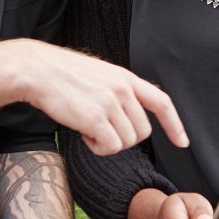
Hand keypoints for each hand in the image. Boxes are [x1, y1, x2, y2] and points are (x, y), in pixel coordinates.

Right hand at [19, 41, 189, 156]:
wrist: (36, 70)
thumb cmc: (61, 74)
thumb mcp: (100, 74)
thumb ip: (118, 91)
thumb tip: (129, 117)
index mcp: (126, 78)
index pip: (161, 102)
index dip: (174, 124)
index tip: (182, 142)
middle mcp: (123, 89)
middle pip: (143, 132)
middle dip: (125, 138)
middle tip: (101, 130)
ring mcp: (110, 103)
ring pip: (127, 143)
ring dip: (107, 143)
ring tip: (88, 128)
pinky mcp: (95, 118)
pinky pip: (110, 148)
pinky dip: (98, 149)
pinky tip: (83, 134)